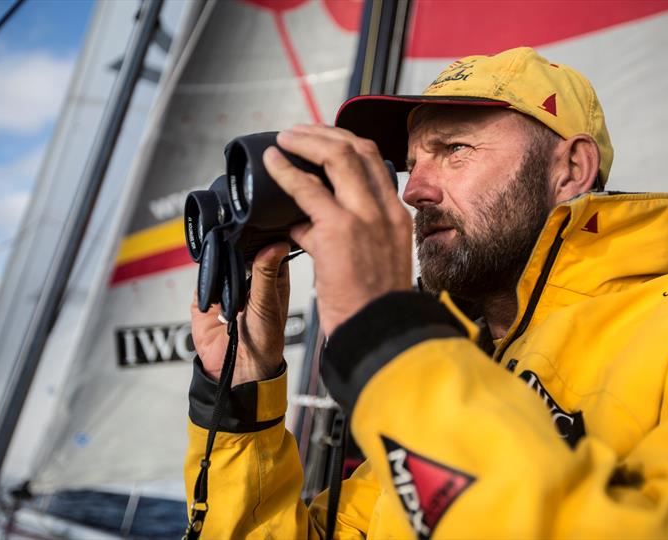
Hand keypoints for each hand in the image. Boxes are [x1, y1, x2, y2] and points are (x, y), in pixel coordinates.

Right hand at [191, 242, 290, 385]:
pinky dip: (205, 278)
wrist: (237, 369)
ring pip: (219, 262)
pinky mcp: (206, 298)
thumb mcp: (267, 303)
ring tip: (222, 255)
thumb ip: (267, 272)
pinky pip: (203, 280)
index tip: (258, 222)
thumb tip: (278, 243)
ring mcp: (226, 288)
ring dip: (218, 260)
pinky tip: (211, 279)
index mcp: (271, 278)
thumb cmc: (264, 340)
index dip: (264, 235)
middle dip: (236, 244)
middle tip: (234, 231)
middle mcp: (249, 280)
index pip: (268, 247)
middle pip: (240, 251)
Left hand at [263, 124, 412, 336]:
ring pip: (337, 156)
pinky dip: (286, 171)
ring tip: (284, 139)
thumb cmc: (372, 306)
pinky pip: (307, 189)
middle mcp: (384, 210)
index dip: (345, 142)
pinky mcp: (339, 230)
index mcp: (396, 216)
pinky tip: (272, 163)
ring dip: (306, 141)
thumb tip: (305, 224)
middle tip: (299, 133)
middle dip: (324, 133)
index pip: (374, 161)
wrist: (380, 333)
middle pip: (357, 148)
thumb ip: (339, 235)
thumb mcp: (369, 261)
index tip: (323, 140)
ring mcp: (364, 217)